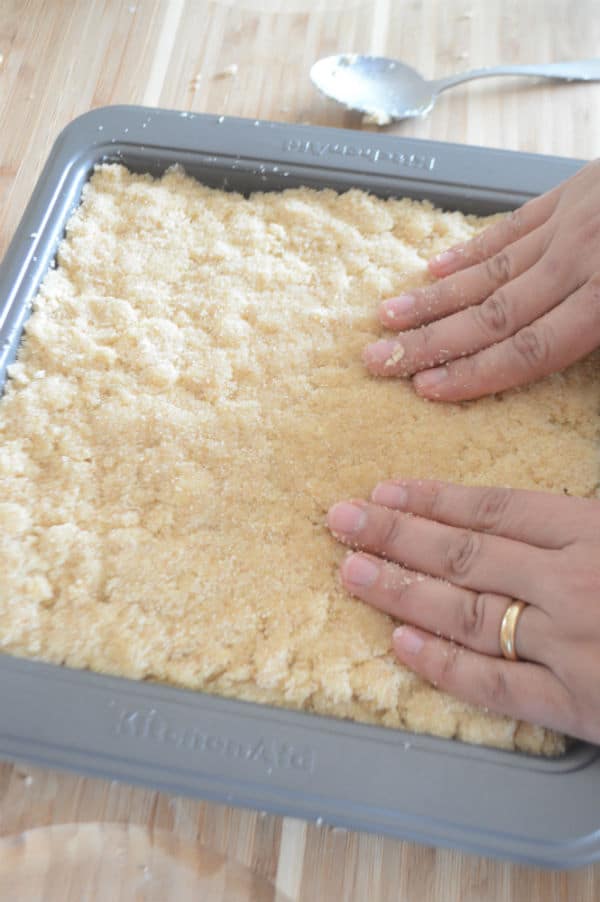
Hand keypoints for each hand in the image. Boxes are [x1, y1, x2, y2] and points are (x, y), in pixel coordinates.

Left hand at [327, 479, 599, 743]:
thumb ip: (574, 527)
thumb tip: (510, 520)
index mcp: (591, 535)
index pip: (495, 510)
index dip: (433, 500)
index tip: (385, 493)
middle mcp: (569, 586)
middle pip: (465, 556)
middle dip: (395, 535)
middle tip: (342, 521)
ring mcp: (568, 646)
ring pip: (466, 614)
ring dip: (402, 591)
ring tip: (352, 572)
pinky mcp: (574, 704)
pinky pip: (495, 684)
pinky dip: (444, 664)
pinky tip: (400, 643)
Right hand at [363, 159, 599, 400]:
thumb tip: (571, 373)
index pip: (530, 350)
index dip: (475, 373)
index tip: (427, 388)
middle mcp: (578, 263)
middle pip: (492, 314)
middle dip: (429, 341)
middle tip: (379, 358)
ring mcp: (570, 224)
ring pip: (491, 271)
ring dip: (435, 297)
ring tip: (389, 314)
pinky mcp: (572, 192)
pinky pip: (512, 226)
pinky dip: (471, 250)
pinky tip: (437, 266)